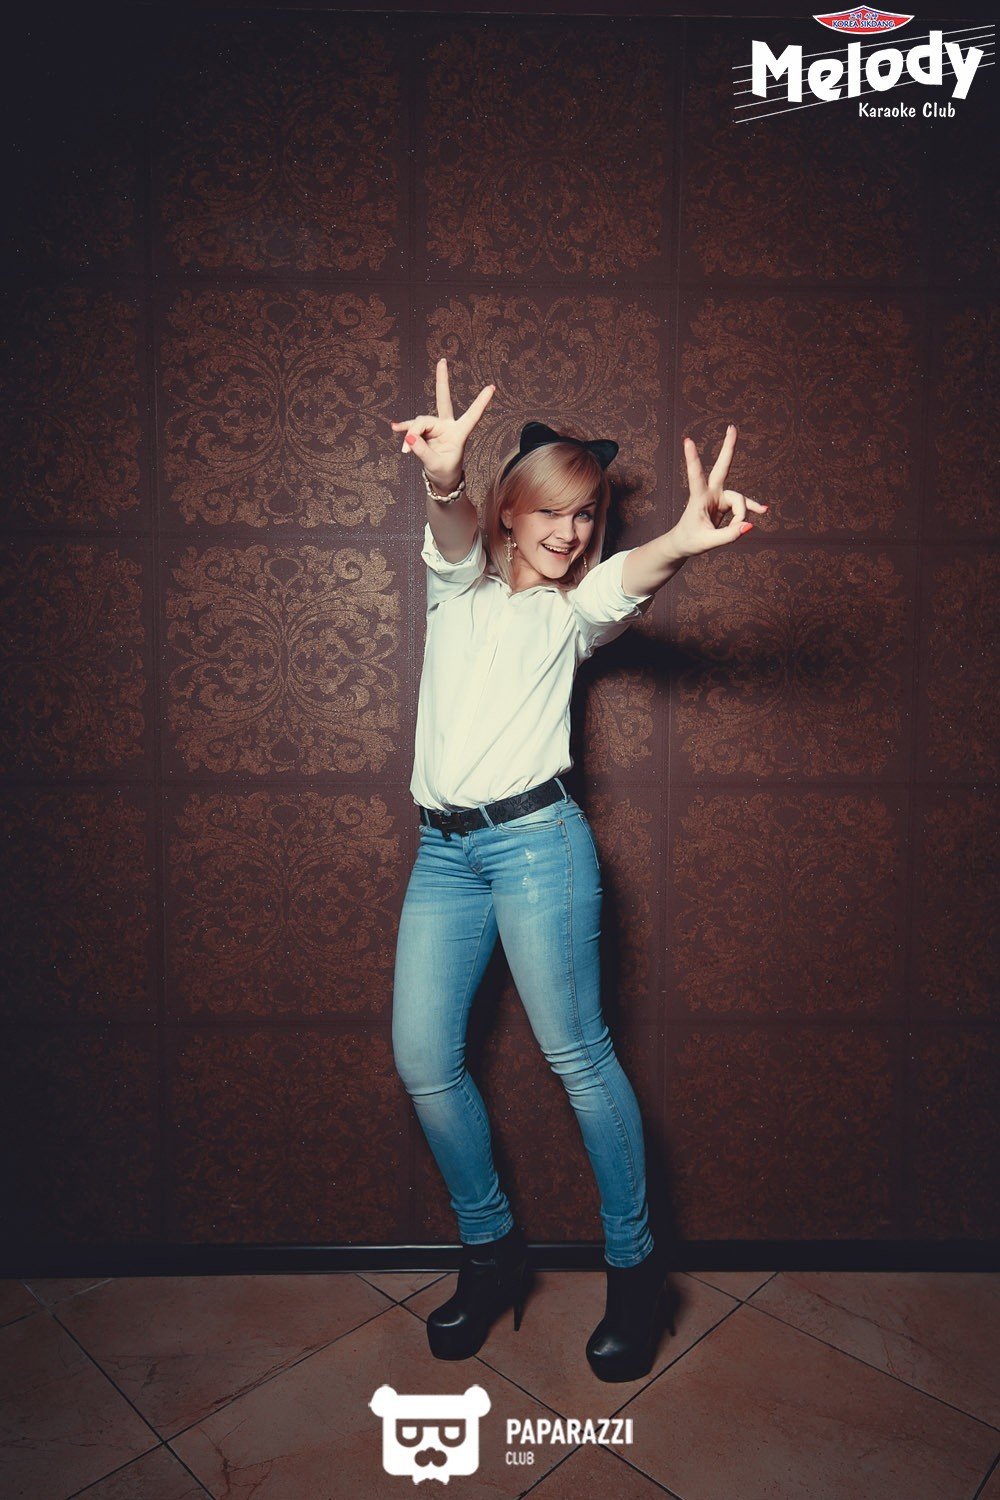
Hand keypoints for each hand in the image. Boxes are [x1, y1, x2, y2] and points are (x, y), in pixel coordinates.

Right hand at [390, 358, 494, 488]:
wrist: (440, 480)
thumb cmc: (445, 473)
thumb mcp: (435, 465)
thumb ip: (422, 451)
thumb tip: (409, 436)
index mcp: (459, 434)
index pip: (472, 416)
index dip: (481, 403)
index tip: (492, 388)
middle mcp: (448, 426)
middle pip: (443, 401)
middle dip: (442, 381)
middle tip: (442, 361)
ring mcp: (435, 428)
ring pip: (421, 422)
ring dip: (411, 434)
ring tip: (405, 450)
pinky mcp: (424, 432)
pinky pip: (411, 427)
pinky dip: (404, 429)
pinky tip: (395, 428)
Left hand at [671, 427, 767, 557]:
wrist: (684, 544)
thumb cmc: (690, 540)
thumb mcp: (708, 542)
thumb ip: (729, 535)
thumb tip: (750, 525)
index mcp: (698, 498)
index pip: (695, 475)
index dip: (692, 459)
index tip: (687, 441)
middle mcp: (709, 493)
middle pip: (722, 467)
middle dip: (728, 448)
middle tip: (732, 427)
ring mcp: (718, 497)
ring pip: (739, 500)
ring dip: (742, 514)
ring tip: (741, 528)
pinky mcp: (725, 504)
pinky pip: (742, 506)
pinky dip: (751, 509)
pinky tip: (763, 510)